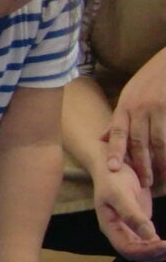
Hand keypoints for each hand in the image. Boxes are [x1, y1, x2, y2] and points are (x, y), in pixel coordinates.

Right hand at [92, 164, 165, 261]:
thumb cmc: (113, 179)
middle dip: (154, 254)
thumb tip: (150, 235)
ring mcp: (128, 229)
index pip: (127, 249)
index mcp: (109, 227)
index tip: (165, 245)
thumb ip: (133, 215)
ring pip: (142, 250)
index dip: (146, 251)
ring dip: (157, 252)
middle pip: (135, 254)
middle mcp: (118, 232)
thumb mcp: (120, 195)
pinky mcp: (138, 224)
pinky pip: (148, 241)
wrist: (112, 166)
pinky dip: (158, 244)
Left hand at [105, 48, 165, 186]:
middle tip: (145, 183)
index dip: (115, 150)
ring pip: (159, 141)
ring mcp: (159, 108)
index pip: (118, 132)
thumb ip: (118, 118)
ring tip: (162, 177)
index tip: (113, 168)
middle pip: (140, 141)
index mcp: (126, 106)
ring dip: (160, 161)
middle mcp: (140, 108)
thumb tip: (102, 138)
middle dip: (142, 164)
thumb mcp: (129, 95)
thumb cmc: (151, 79)